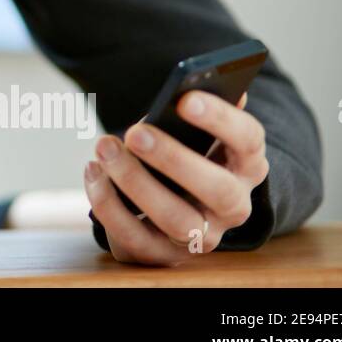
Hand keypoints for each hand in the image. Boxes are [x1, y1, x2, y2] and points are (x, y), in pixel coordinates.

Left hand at [83, 91, 269, 265]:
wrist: (175, 201)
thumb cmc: (184, 151)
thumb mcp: (194, 130)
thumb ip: (194, 109)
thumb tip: (192, 85)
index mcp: (248, 164)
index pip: (248, 140)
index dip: (221, 119)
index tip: (185, 99)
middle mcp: (234, 207)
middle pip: (217, 189)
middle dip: (173, 159)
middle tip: (134, 133)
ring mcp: (203, 236)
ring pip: (176, 219)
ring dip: (135, 182)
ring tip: (104, 147)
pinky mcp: (165, 256)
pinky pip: (135, 238)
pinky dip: (109, 206)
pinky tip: (93, 172)